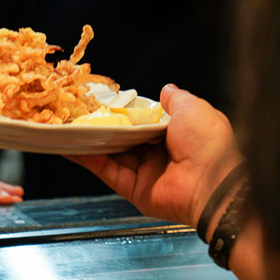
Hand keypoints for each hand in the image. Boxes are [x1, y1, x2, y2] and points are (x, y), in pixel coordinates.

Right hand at [69, 85, 242, 226]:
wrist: (213, 182)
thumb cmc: (209, 143)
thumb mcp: (193, 109)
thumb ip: (175, 99)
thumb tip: (166, 89)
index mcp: (174, 135)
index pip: (142, 121)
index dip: (122, 112)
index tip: (102, 101)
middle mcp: (158, 154)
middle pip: (123, 138)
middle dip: (102, 126)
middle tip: (77, 112)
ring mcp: (145, 174)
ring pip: (110, 155)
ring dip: (89, 142)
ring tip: (66, 127)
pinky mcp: (134, 190)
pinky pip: (107, 172)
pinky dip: (89, 160)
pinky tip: (71, 146)